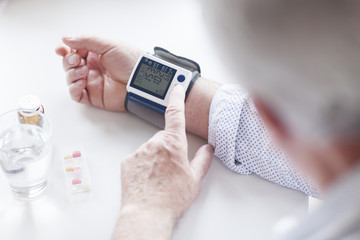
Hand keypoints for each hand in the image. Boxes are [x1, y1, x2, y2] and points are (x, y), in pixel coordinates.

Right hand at [55, 36, 141, 110]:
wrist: (139, 80)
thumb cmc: (130, 61)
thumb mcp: (108, 44)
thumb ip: (86, 40)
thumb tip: (66, 38)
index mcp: (96, 54)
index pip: (74, 51)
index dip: (65, 50)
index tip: (60, 49)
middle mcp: (93, 68)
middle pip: (70, 65)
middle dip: (68, 62)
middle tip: (77, 60)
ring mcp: (93, 82)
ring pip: (70, 79)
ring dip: (72, 74)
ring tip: (84, 72)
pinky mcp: (94, 96)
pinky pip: (76, 94)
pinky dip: (74, 88)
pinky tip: (81, 83)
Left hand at [113, 85, 213, 238]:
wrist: (147, 213)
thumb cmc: (171, 198)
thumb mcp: (194, 179)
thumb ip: (202, 160)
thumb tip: (207, 150)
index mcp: (173, 144)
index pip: (175, 113)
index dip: (177, 97)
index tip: (177, 87)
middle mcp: (154, 143)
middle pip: (164, 137)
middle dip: (169, 147)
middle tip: (173, 168)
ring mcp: (139, 151)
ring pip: (151, 148)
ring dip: (156, 157)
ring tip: (160, 177)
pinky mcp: (128, 161)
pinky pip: (138, 157)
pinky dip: (144, 164)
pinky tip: (148, 178)